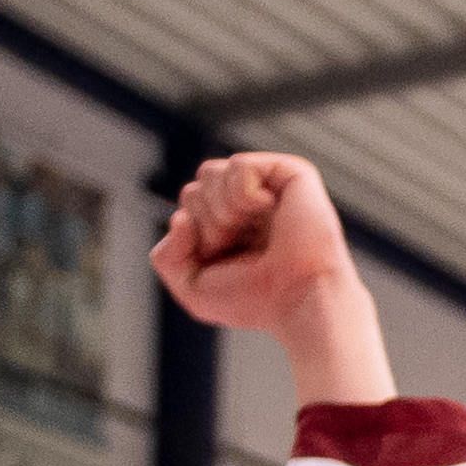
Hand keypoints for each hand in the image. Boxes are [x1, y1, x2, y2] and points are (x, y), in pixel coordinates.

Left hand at [152, 152, 388, 403]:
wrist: (300, 300)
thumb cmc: (256, 300)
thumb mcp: (192, 287)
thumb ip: (166, 256)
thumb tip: (180, 217)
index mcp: (231, 223)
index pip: (188, 205)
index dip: (194, 234)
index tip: (225, 261)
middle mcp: (250, 202)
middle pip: (195, 188)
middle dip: (206, 224)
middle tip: (241, 249)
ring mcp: (270, 186)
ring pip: (209, 172)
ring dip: (222, 212)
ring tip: (254, 232)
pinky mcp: (291, 173)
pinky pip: (240, 165)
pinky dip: (244, 194)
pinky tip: (268, 210)